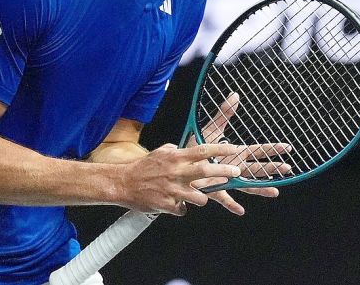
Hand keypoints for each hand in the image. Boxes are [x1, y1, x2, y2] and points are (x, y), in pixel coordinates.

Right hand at [119, 141, 244, 215]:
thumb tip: (184, 148)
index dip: (220, 150)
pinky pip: (183, 210)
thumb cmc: (142, 167)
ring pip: (200, 198)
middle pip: (207, 172)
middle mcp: (176, 173)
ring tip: (194, 196)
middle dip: (224, 172)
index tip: (234, 149)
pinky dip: (181, 208)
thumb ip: (176, 150)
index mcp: (175, 157)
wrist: (123, 183)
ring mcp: (173, 190)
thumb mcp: (160, 152)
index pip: (203, 150)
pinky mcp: (168, 205)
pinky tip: (173, 203)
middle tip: (236, 172)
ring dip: (201, 198)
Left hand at [189, 92, 292, 214]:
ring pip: (247, 184)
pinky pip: (224, 198)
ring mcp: (226, 179)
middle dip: (272, 168)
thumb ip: (224, 113)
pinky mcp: (214, 188)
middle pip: (257, 168)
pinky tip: (240, 210)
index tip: (287, 147)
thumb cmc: (196, 146)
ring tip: (275, 192)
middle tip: (288, 168)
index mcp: (236, 153)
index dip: (272, 149)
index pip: (258, 150)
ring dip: (260, 187)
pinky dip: (231, 204)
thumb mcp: (211, 128)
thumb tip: (235, 95)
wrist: (180, 162)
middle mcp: (234, 167)